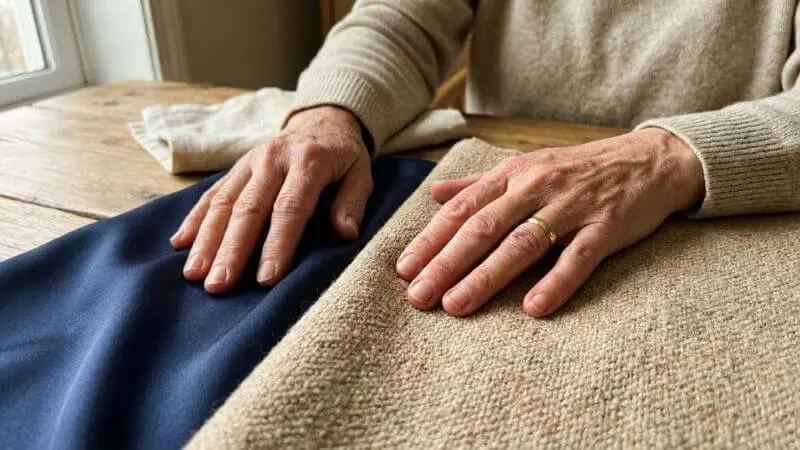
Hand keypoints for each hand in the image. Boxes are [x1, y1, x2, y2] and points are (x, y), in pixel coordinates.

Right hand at [171, 106, 371, 293]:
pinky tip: (180, 244)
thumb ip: (352, 203)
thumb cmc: (344, 156)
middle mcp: (272, 160)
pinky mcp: (235, 167)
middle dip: (231, 250)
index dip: (277, 244)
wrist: (322, 120)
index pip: (290, 208)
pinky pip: (211, 193)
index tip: (266, 278)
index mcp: (308, 162)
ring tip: (194, 274)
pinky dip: (194, 218)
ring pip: (223, 202)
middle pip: (248, 209)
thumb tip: (345, 234)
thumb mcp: (361, 174)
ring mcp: (249, 162)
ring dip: (206, 240)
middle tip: (218, 285)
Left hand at [396, 128, 703, 316]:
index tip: (404, 270)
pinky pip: (578, 257)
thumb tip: (434, 194)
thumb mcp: (525, 166)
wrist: (649, 160)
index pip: (462, 209)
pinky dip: (556, 282)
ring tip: (456, 306)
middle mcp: (536, 187)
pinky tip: (533, 308)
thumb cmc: (578, 168)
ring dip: (487, 276)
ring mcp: (572, 207)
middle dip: (446, 264)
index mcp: (513, 174)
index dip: (431, 240)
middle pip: (483, 228)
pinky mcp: (606, 227)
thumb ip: (478, 183)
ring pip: (522, 243)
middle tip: (418, 297)